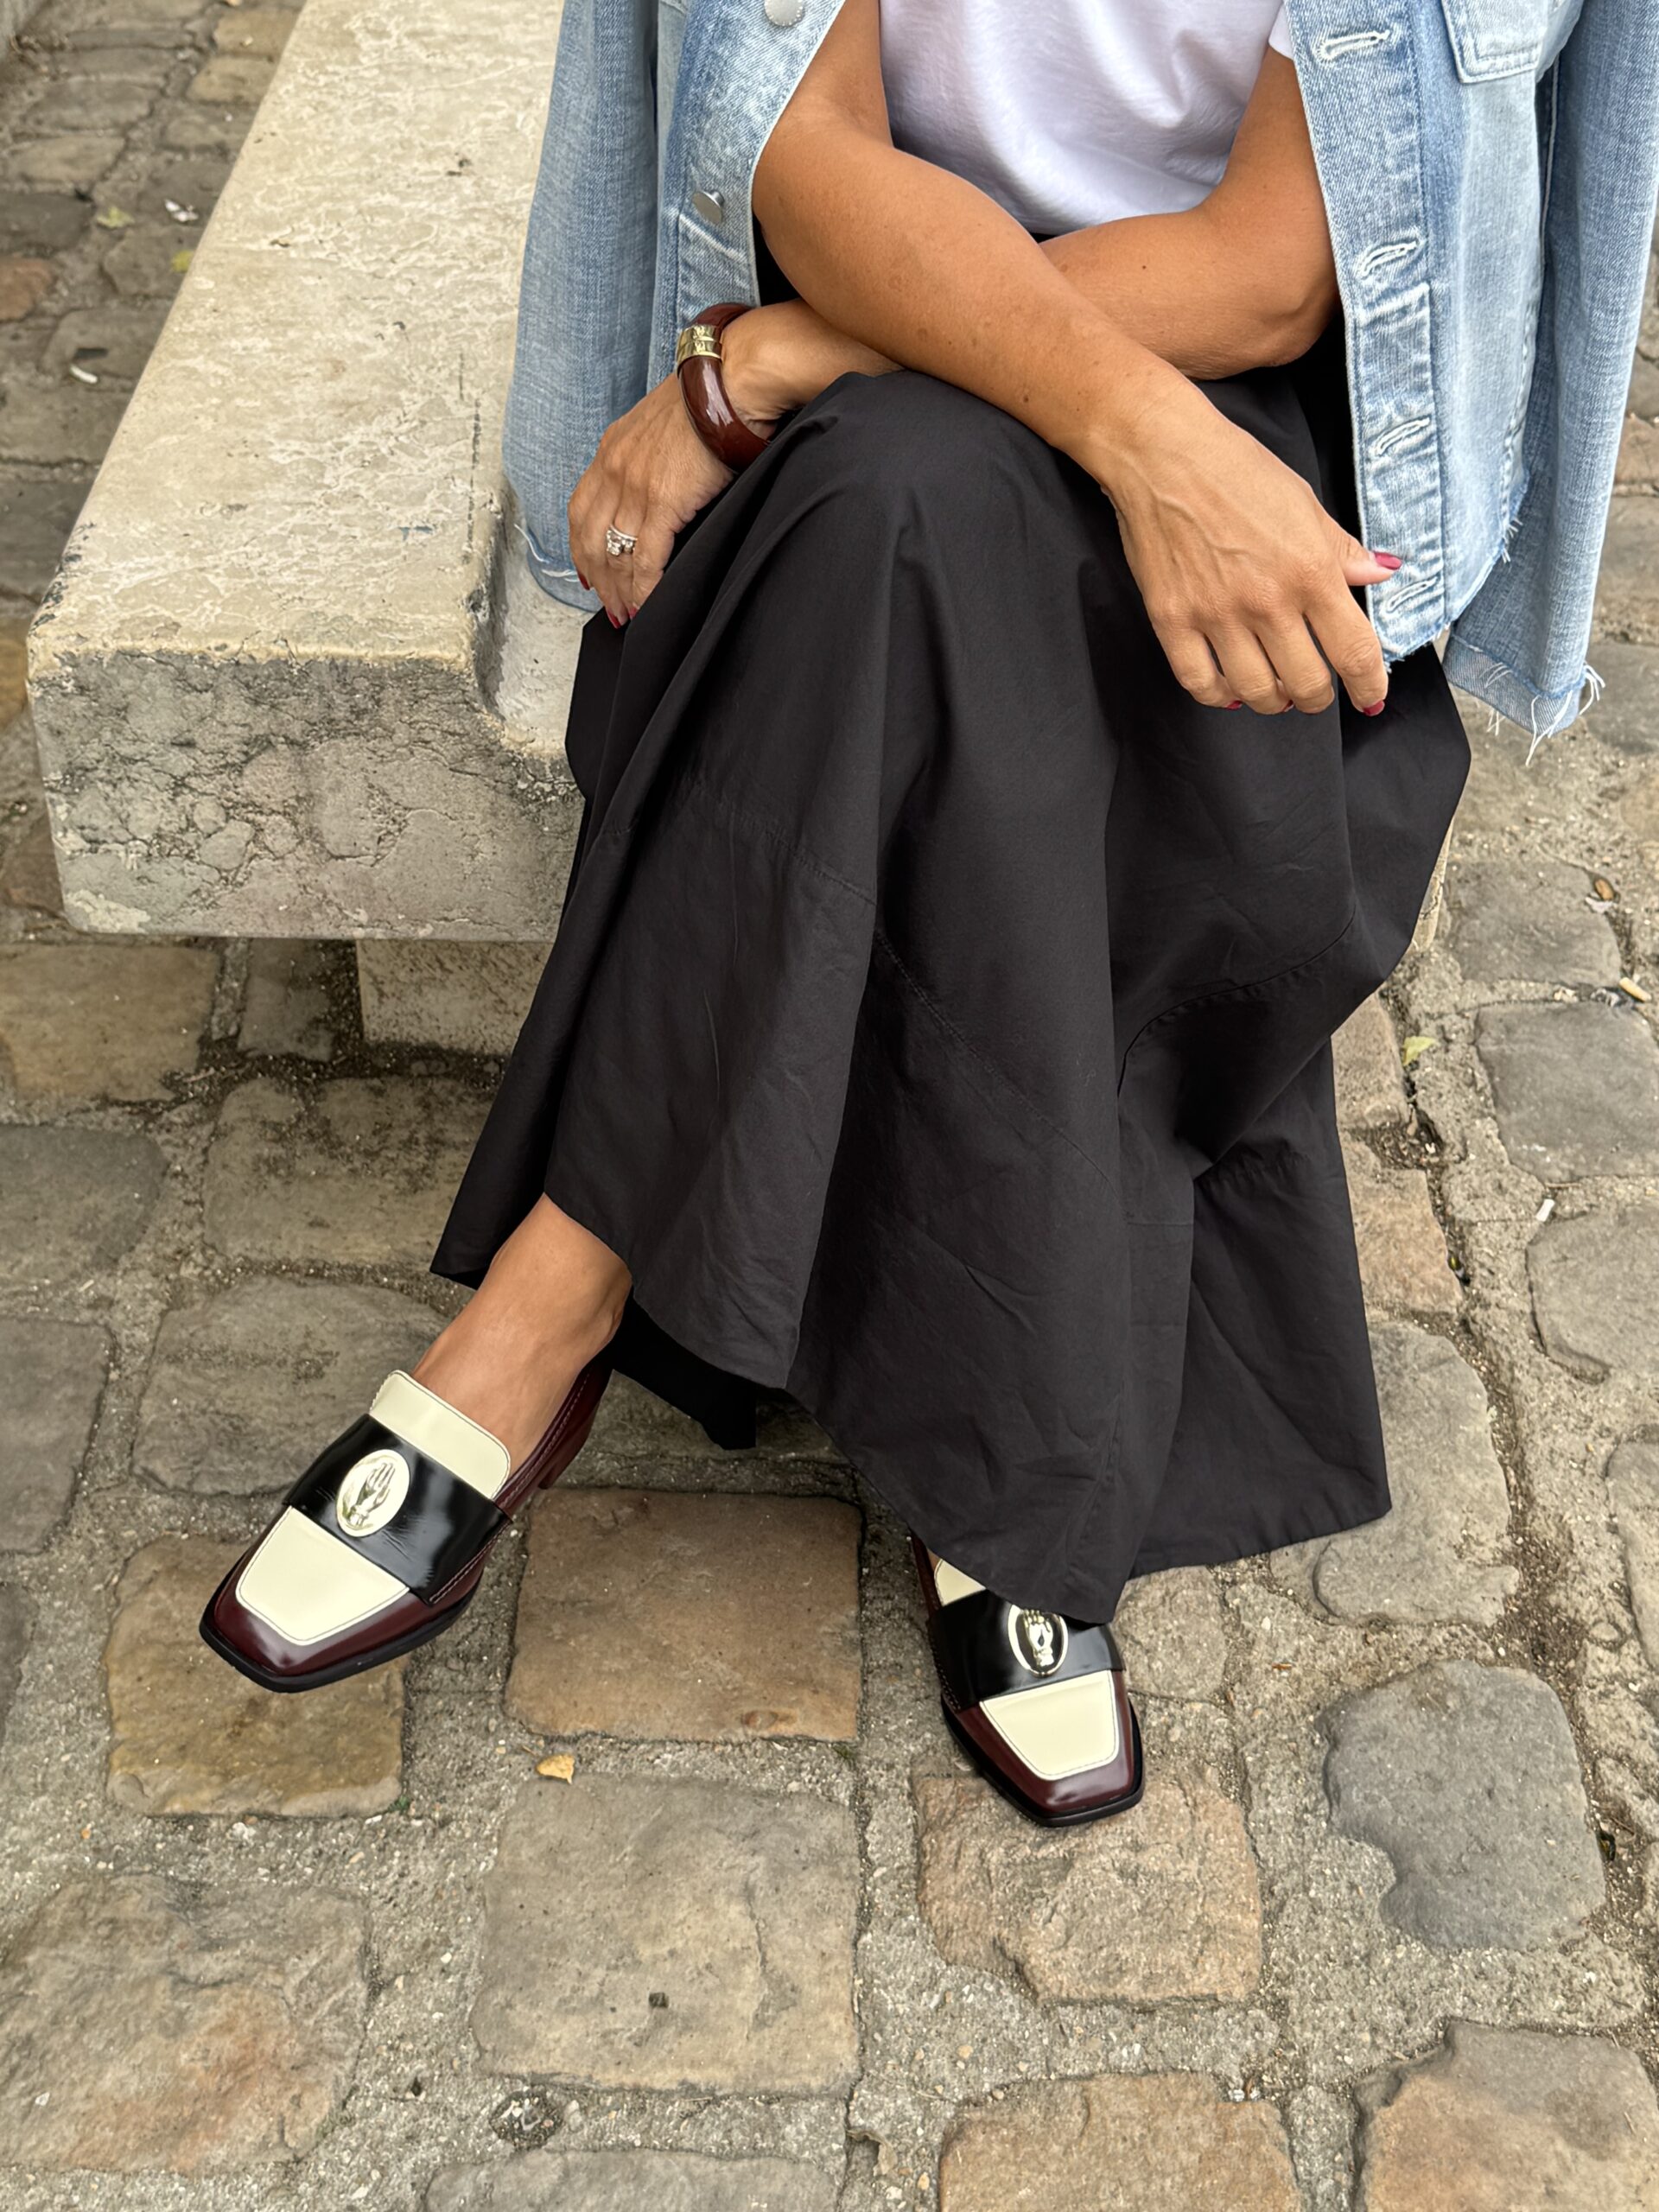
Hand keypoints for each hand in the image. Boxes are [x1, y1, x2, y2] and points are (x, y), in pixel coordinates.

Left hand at [569, 303, 891, 624]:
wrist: (731, 382)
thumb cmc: (710, 398)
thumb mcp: (663, 424)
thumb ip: (650, 455)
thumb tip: (660, 482)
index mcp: (612, 448)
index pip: (582, 508)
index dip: (581, 546)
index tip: (588, 572)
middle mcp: (615, 467)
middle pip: (591, 538)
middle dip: (599, 579)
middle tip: (611, 605)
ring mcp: (635, 486)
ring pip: (615, 554)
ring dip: (620, 591)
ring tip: (628, 614)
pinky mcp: (662, 502)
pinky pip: (646, 559)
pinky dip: (644, 588)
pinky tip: (647, 605)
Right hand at [1091, 374, 1397, 716]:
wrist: (1163, 454)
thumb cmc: (1236, 470)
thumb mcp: (1304, 503)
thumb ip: (1341, 549)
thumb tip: (1380, 573)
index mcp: (1310, 570)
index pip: (1355, 651)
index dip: (1368, 685)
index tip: (1370, 697)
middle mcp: (1268, 600)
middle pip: (1306, 684)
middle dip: (1317, 698)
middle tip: (1313, 691)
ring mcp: (1217, 614)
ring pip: (1256, 693)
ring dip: (1272, 701)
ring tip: (1273, 691)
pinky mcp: (1173, 620)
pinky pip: (1201, 683)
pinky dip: (1220, 695)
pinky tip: (1229, 686)